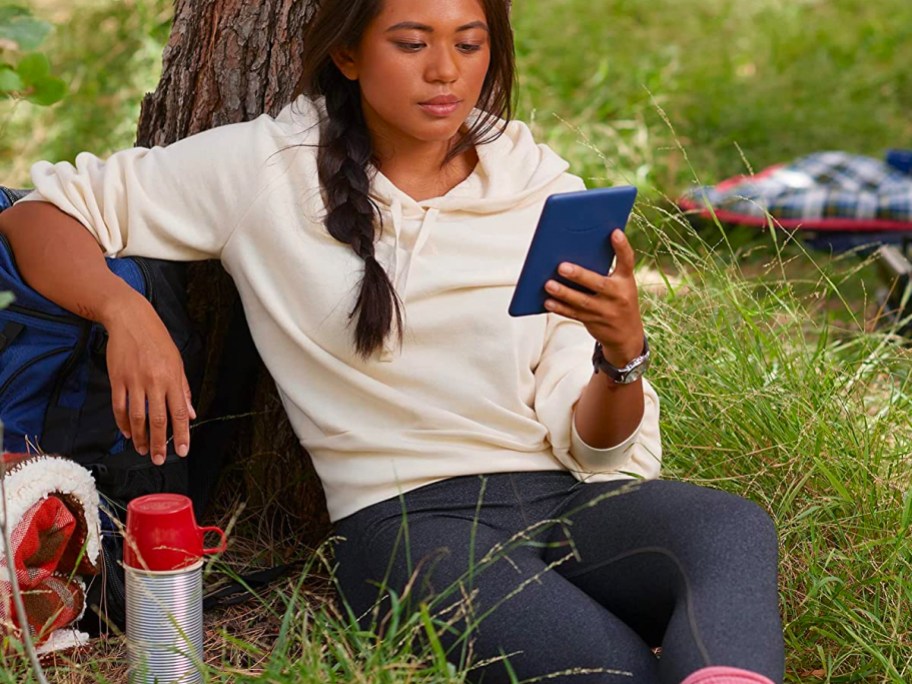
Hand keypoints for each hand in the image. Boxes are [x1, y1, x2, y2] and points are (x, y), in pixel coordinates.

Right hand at [103, 293, 195, 464]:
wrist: (131, 319)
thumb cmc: (157, 340)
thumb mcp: (177, 362)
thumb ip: (183, 390)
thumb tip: (190, 415)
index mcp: (172, 378)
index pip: (179, 413)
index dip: (181, 434)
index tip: (182, 451)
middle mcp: (154, 381)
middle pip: (158, 420)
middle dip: (160, 443)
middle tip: (160, 459)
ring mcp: (134, 381)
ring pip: (136, 417)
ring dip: (140, 437)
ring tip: (144, 450)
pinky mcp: (117, 379)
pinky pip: (119, 407)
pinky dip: (123, 423)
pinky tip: (127, 433)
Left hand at [543, 229, 644, 366]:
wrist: (627, 335)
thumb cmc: (618, 299)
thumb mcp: (620, 284)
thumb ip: (605, 270)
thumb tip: (575, 249)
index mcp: (626, 280)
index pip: (627, 261)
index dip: (622, 247)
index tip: (615, 232)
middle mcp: (619, 295)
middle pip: (599, 284)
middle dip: (579, 276)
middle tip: (561, 267)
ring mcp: (606, 311)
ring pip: (582, 302)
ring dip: (564, 293)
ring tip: (548, 284)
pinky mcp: (593, 322)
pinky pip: (574, 314)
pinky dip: (560, 308)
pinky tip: (547, 301)